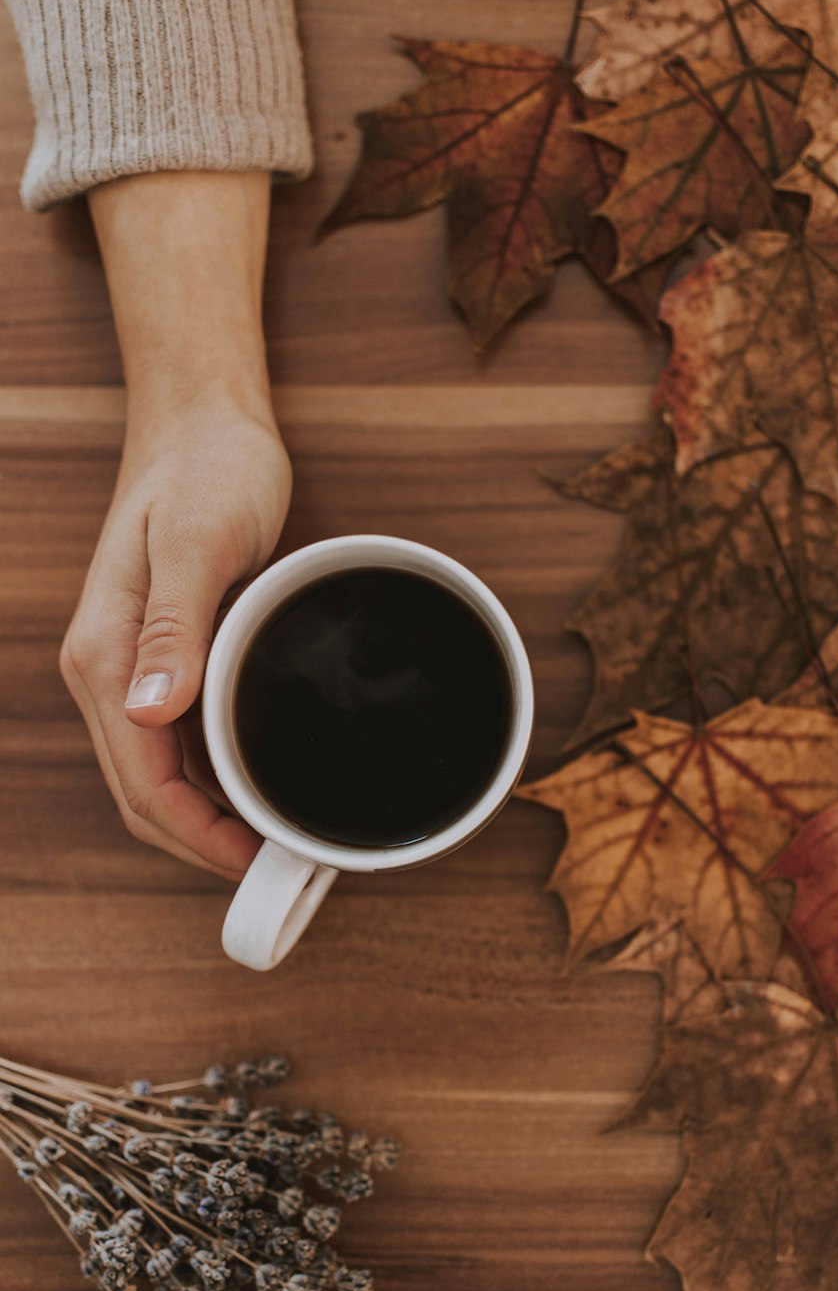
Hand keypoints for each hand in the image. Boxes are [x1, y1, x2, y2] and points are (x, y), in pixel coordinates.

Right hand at [60, 396, 290, 878]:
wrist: (204, 424)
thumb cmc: (208, 470)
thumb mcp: (198, 541)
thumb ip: (172, 625)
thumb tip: (145, 711)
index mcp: (106, 656)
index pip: (141, 781)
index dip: (197, 836)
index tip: (257, 862)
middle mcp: (108, 673)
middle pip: (143, 795)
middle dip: (202, 843)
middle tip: (280, 866)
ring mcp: (131, 670)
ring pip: (158, 777)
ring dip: (207, 819)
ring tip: (275, 840)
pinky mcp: (162, 659)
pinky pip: (176, 744)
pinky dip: (212, 780)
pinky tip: (255, 787)